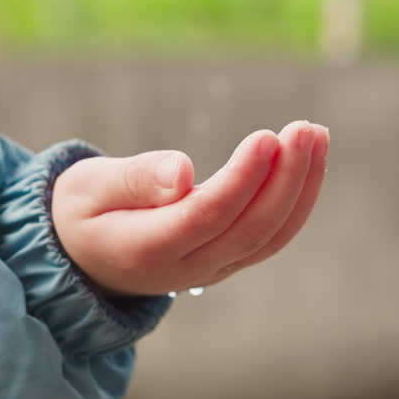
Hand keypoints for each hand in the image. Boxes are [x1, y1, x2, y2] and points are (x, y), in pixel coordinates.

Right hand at [51, 121, 328, 296]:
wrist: (83, 258)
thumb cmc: (82, 211)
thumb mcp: (86, 188)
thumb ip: (133, 179)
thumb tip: (182, 171)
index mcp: (145, 249)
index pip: (206, 216)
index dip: (241, 180)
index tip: (267, 137)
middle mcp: (186, 268)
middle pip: (250, 229)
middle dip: (285, 178)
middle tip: (304, 128)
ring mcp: (211, 270)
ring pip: (269, 236)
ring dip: (301, 187)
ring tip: (316, 135)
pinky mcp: (227, 260)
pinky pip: (271, 236)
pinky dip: (296, 199)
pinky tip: (309, 159)